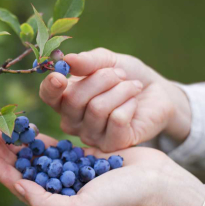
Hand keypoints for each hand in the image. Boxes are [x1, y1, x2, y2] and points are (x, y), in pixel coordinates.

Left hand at [0, 129, 204, 205]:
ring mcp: (70, 173)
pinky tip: (28, 130)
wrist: (156, 184)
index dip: (1, 171)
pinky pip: (56, 147)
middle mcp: (61, 191)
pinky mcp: (82, 158)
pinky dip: (41, 139)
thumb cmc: (121, 200)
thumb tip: (20, 188)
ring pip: (38, 157)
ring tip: (4, 128)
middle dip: (7, 153)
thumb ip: (46, 203)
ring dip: (20, 144)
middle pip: (26, 170)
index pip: (21, 187)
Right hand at [40, 48, 191, 151]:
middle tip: (120, 75)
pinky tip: (134, 104)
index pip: (48, 96)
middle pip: (74, 99)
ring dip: (120, 90)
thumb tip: (67, 60)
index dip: (50, 87)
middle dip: (102, 79)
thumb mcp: (107, 61)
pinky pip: (117, 120)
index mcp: (65, 98)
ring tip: (132, 87)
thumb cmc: (126, 76)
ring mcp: (90, 136)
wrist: (156, 92)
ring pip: (97, 109)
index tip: (60, 76)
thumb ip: (88, 61)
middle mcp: (72, 121)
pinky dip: (129, 104)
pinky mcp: (112, 145)